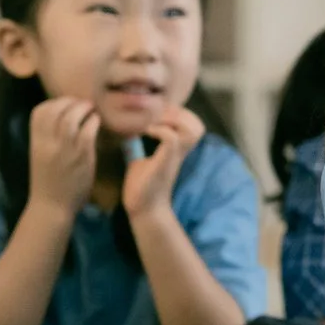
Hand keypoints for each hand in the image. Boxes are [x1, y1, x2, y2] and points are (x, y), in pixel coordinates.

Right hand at [28, 97, 99, 216]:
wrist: (52, 206)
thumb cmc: (47, 182)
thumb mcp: (40, 156)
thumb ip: (47, 137)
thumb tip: (63, 117)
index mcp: (35, 142)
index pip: (39, 111)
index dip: (53, 103)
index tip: (64, 105)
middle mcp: (48, 142)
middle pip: (57, 109)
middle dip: (71, 101)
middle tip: (82, 105)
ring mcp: (65, 148)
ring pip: (72, 116)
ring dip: (84, 108)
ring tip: (90, 110)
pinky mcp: (82, 155)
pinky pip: (88, 129)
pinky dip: (93, 121)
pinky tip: (95, 123)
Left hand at [122, 106, 205, 220]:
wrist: (143, 210)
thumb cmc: (141, 188)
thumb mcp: (139, 161)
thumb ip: (138, 147)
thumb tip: (127, 134)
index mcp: (176, 151)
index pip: (194, 126)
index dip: (181, 114)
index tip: (160, 114)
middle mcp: (179, 152)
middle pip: (197, 126)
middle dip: (179, 114)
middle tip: (158, 116)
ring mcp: (174, 157)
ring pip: (190, 130)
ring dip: (172, 120)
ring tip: (155, 122)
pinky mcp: (165, 162)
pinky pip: (171, 138)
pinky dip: (159, 130)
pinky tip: (147, 132)